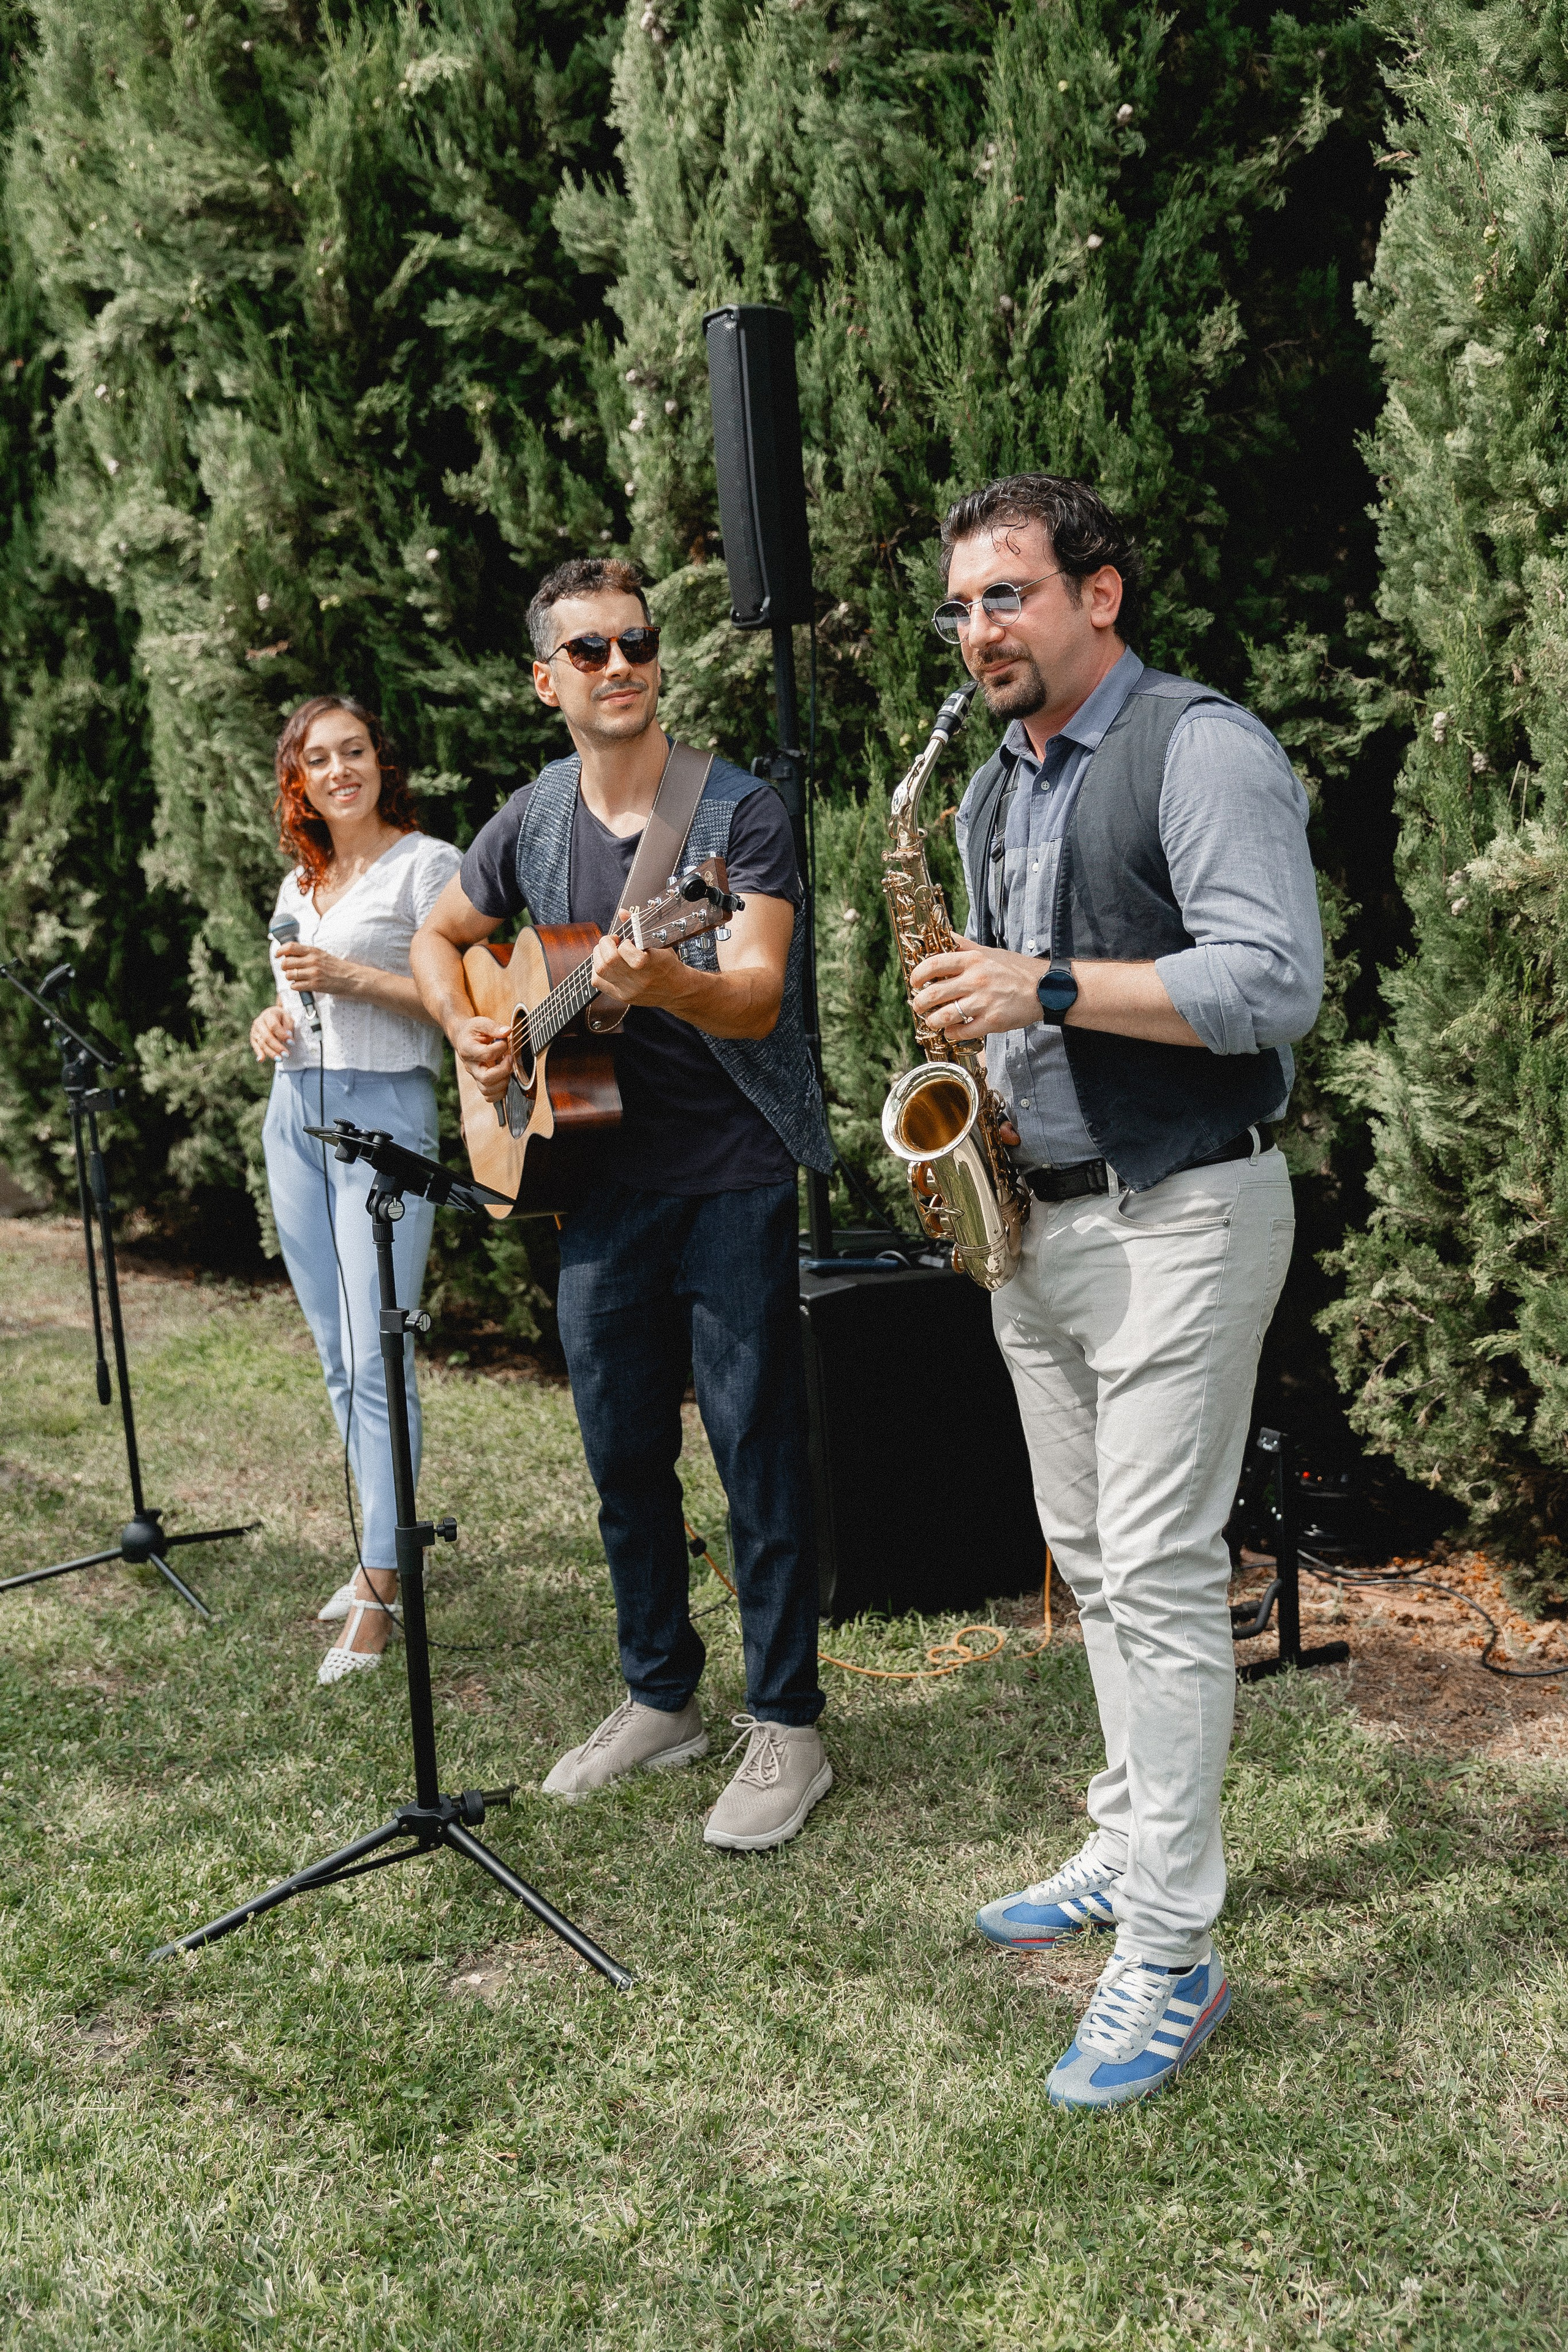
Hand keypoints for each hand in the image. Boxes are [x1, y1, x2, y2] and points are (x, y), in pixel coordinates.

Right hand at [250, 1006, 293, 1061]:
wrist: (271, 1015)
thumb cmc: (282, 1018)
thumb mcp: (288, 1017)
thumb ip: (288, 1026)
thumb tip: (288, 1035)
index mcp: (268, 1015)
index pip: (274, 1026)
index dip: (283, 1035)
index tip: (292, 1043)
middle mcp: (259, 1022)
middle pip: (267, 1036)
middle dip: (277, 1047)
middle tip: (287, 1055)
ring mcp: (255, 1030)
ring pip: (262, 1043)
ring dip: (270, 1052)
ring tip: (280, 1059)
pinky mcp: (253, 1038)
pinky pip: (255, 1046)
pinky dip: (258, 1053)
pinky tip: (261, 1060)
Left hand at [276, 942, 360, 997]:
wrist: (351, 978)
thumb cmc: (336, 967)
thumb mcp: (322, 955)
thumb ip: (307, 953)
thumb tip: (288, 954)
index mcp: (313, 951)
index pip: (290, 947)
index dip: (280, 951)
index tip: (278, 955)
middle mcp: (312, 961)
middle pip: (287, 962)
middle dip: (284, 967)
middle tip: (288, 969)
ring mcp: (313, 973)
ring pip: (290, 975)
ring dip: (290, 977)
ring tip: (296, 978)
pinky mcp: (315, 985)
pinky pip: (296, 986)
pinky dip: (295, 986)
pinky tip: (300, 985)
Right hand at [454, 1015, 512, 1102]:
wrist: (462, 1038)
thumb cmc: (473, 1031)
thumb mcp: (481, 1022)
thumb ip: (493, 1027)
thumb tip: (507, 1032)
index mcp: (467, 1049)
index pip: (485, 1054)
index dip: (500, 1048)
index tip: (505, 1042)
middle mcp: (470, 1066)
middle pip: (486, 1078)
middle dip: (504, 1069)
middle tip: (509, 1058)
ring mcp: (475, 1076)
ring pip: (487, 1090)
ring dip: (503, 1081)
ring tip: (507, 1068)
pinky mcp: (480, 1082)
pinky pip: (489, 1096)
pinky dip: (500, 1092)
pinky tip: (505, 1078)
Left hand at [589, 919, 681, 1010]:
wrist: (676, 989)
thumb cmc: (668, 964)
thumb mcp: (660, 942)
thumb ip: (639, 926)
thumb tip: (623, 913)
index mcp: (651, 965)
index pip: (627, 951)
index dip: (622, 942)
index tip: (626, 940)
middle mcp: (639, 980)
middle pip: (609, 961)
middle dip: (605, 944)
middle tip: (612, 941)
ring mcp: (628, 990)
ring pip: (600, 970)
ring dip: (599, 955)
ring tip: (607, 951)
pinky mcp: (621, 996)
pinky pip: (597, 981)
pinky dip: (597, 969)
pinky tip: (606, 964)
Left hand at [910, 943, 1045, 1040]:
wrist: (1046, 988)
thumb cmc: (1016, 969)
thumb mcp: (990, 952)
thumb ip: (965, 946)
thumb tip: (946, 935)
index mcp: (973, 960)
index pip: (934, 964)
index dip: (917, 974)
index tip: (914, 982)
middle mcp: (976, 979)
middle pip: (934, 993)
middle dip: (919, 1003)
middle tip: (918, 1006)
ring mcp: (984, 1001)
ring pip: (945, 1015)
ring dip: (933, 1021)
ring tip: (932, 1021)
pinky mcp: (993, 1021)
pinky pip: (964, 1031)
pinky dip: (952, 1033)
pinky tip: (951, 1031)